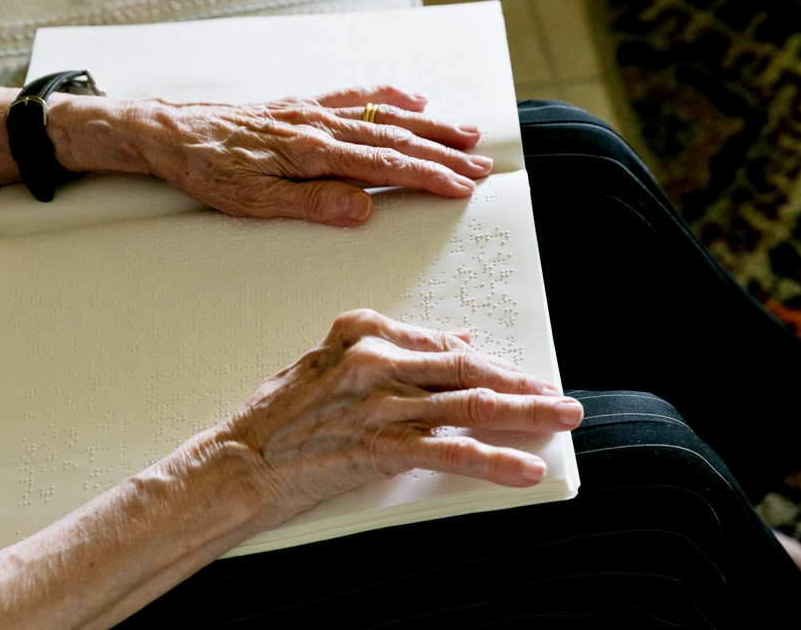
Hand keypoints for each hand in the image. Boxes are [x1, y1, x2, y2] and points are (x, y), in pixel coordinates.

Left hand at [50, 85, 492, 225]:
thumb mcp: (251, 202)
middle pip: (395, 139)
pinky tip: (413, 100)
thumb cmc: (205, 169)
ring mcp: (314, 112)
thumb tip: (363, 210)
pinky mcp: (303, 106)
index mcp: (311, 153)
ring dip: (429, 127)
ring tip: (465, 134)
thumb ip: (311, 204)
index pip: (385, 167)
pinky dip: (389, 97)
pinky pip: (355, 97)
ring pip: (383, 117)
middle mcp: (319, 126)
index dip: (429, 177)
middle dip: (443, 154)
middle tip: (481, 166)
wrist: (166, 131)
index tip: (463, 186)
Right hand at [218, 309, 581, 518]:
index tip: (517, 373)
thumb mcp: (329, 361)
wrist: (239, 462)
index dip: (489, 362)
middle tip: (557, 394)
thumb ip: (391, 350)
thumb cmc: (279, 417)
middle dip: (521, 383)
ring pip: (471, 405)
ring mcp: (383, 404)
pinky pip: (452, 451)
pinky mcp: (382, 445)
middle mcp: (379, 361)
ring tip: (561, 417)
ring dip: (526, 413)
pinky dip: (494, 460)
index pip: (445, 345)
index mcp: (364, 332)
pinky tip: (523, 467)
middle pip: (468, 369)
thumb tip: (451, 341)